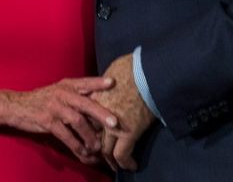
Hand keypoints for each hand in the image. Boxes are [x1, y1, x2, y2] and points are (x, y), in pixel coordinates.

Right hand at [6, 76, 118, 163]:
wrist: (16, 106)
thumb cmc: (43, 99)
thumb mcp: (59, 91)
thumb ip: (77, 94)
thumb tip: (101, 102)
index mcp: (67, 85)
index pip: (85, 82)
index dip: (99, 82)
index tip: (113, 83)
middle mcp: (62, 93)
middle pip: (85, 103)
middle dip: (101, 113)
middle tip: (114, 123)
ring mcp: (54, 107)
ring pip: (77, 121)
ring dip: (90, 135)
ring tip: (99, 146)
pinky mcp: (46, 121)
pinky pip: (65, 135)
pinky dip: (76, 145)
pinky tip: (83, 153)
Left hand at [91, 54, 155, 170]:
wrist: (146, 71)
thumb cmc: (130, 68)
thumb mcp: (110, 74)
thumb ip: (104, 85)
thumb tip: (108, 84)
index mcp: (93, 100)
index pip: (86, 122)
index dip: (90, 131)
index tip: (94, 137)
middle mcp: (99, 116)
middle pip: (93, 138)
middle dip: (96, 150)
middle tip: (100, 157)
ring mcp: (112, 126)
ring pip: (106, 150)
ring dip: (110, 159)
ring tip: (115, 165)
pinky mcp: (128, 133)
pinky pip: (122, 154)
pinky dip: (126, 163)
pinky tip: (131, 166)